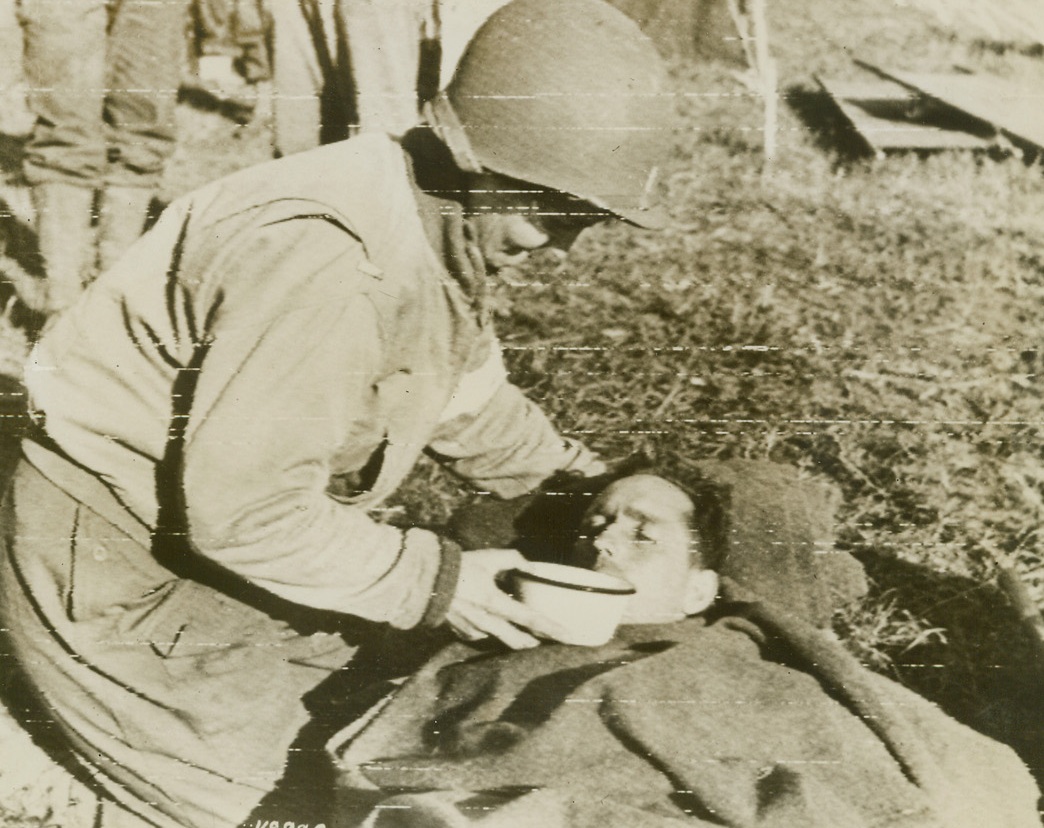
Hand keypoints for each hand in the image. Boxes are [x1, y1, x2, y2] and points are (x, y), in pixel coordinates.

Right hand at [445, 548, 566, 648]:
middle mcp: (487, 622)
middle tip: (552, 643)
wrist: (426, 581)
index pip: (530, 619)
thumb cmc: (459, 567)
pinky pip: (484, 637)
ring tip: (529, 636)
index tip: (570, 637)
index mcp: (495, 602)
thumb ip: (514, 559)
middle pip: (520, 642)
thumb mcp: (488, 557)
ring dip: (517, 640)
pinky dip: (494, 632)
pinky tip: (495, 625)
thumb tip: (532, 566)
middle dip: (537, 644)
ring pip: (502, 642)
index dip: (552, 629)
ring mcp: (475, 631)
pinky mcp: (463, 634)